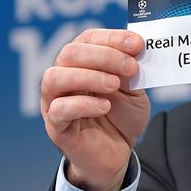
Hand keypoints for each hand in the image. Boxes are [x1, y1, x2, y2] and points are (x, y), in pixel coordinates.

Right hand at [40, 29, 149, 190]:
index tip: (136, 44)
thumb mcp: (133, 90)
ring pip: (54, 77)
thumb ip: (130, 70)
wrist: (118, 153)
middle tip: (130, 67)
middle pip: (69, 53)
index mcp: (81, 63)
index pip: (87, 39)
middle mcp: (63, 77)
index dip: (112, 37)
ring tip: (114, 85)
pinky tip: (104, 107)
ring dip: (88, 76)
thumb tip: (134, 46)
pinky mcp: (56, 127)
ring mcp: (55, 102)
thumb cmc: (121, 117)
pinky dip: (83, 104)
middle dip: (103, 56)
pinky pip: (59, 109)